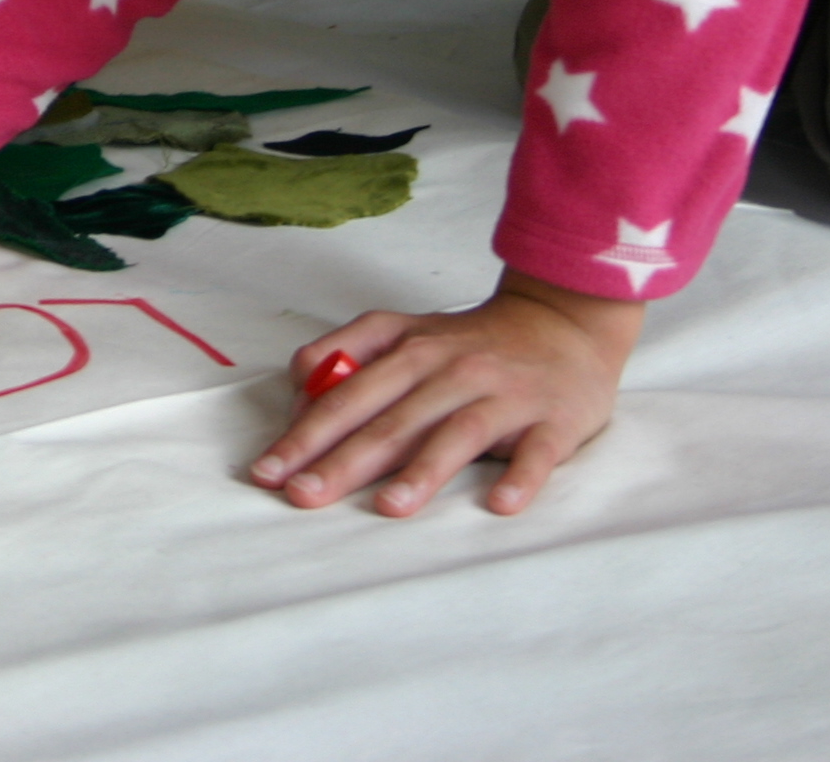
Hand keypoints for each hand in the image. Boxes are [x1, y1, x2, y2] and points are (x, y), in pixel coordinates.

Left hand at [249, 269, 644, 515]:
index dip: (304, 434)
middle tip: (303, 496)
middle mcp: (450, 370)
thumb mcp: (403, 331)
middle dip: (341, 460)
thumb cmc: (468, 342)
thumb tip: (297, 395)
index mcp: (408, 351)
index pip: (345, 396)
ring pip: (456, 434)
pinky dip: (520, 478)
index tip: (268, 470)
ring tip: (388, 507)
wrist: (561, 321)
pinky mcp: (552, 420)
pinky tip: (499, 504)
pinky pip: (536, 452)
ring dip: (422, 472)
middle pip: (389, 420)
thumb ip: (347, 354)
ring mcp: (503, 395)